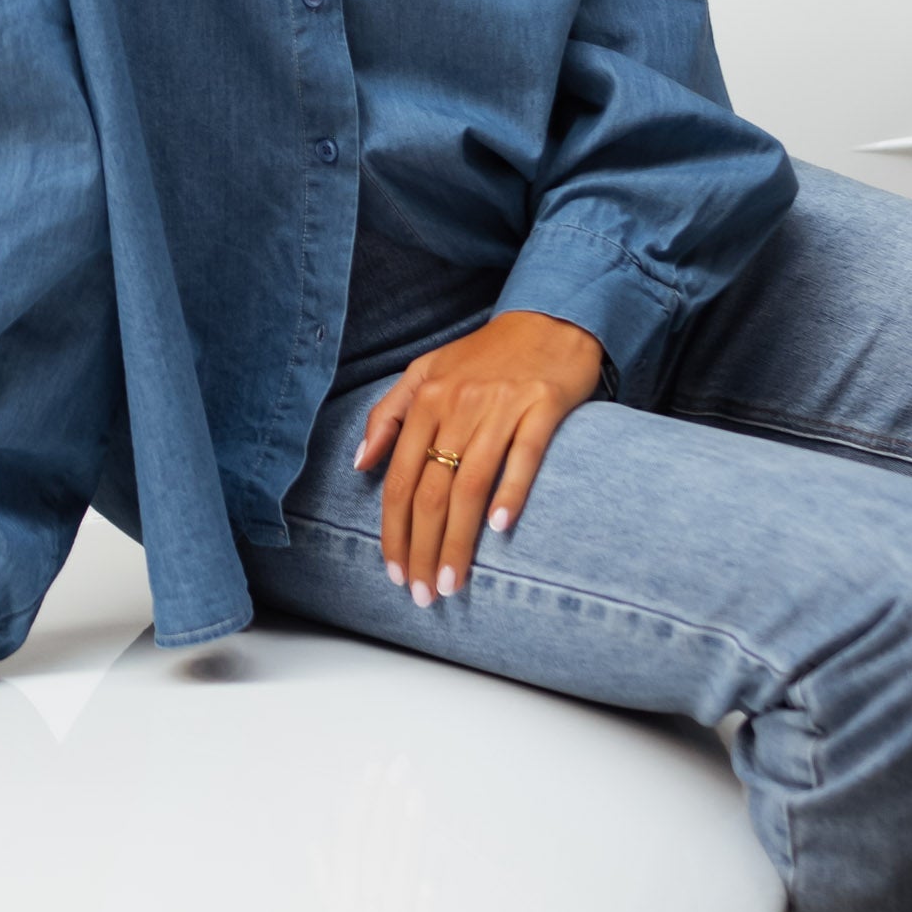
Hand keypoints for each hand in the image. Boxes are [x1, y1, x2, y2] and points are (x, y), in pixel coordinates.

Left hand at [357, 312, 603, 607]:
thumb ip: (390, 413)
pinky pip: (523, 456)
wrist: (551, 317)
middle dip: (422, 548)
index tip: (394, 571)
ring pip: (471, 484)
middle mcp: (459, 405)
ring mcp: (501, 407)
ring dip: (459, 540)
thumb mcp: (427, 370)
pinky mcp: (542, 407)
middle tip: (422, 594)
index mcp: (427, 400)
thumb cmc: (487, 354)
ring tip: (451, 582)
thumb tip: (360, 463)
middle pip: (431, 490)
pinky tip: (500, 529)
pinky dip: (511, 493)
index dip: (393, 530)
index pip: (400, 478)